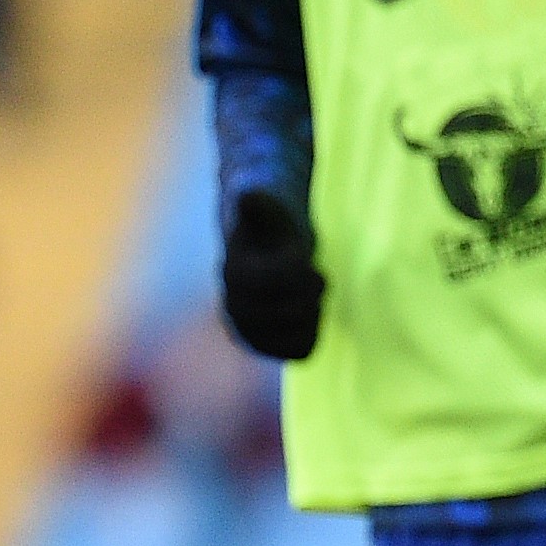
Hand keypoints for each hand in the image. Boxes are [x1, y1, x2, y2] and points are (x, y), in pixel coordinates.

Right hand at [221, 193, 325, 361]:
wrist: (261, 249)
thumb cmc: (270, 224)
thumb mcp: (268, 206)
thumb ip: (260, 204)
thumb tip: (247, 195)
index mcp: (233, 273)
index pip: (286, 277)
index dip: (303, 266)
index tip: (303, 253)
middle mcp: (233, 308)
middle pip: (298, 308)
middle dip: (312, 288)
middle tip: (311, 273)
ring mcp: (247, 332)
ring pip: (301, 331)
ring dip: (312, 309)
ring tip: (305, 293)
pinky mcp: (265, 347)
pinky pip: (301, 350)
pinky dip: (311, 330)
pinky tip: (304, 312)